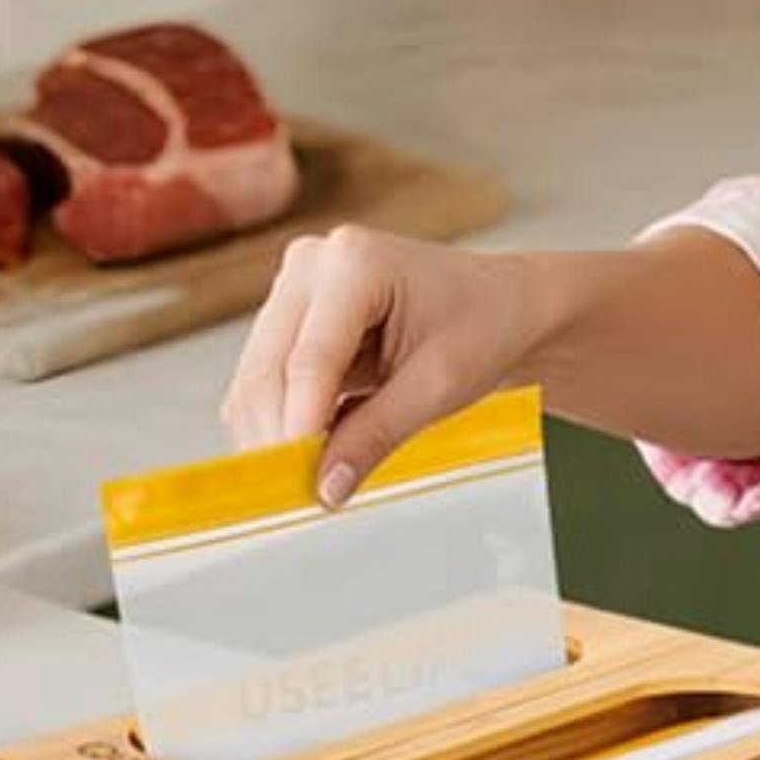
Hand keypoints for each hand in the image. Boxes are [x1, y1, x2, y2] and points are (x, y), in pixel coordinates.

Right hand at [220, 227, 549, 502]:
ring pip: (257, 379)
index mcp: (354, 262)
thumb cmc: (483, 327)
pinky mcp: (292, 320)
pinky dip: (280, 423)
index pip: (311, 359)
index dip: (301, 426)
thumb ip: (378, 434)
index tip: (302, 483)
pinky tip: (308, 456)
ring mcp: (296, 290)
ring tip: (308, 481)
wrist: (501, 307)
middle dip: (278, 437)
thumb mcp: (439, 386)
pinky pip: (267, 382)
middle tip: (299, 497)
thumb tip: (327, 486)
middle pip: (267, 368)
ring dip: (274, 435)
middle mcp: (312, 264)